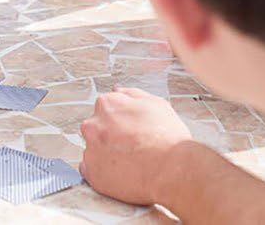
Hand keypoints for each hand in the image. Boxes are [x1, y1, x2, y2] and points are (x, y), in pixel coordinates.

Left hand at [80, 88, 192, 206]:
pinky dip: (104, 173)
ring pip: (94, 150)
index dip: (121, 121)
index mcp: (106, 105)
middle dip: (110, 137)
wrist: (173, 170)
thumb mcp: (156, 104)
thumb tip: (117, 90)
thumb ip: (132, 94)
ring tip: (131, 162)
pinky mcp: (93, 174)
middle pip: (96, 129)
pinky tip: (123, 173)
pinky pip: (92, 171)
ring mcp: (90, 151)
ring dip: (107, 154)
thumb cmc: (168, 138)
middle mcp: (92, 125)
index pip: (105, 109)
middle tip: (133, 147)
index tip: (132, 130)